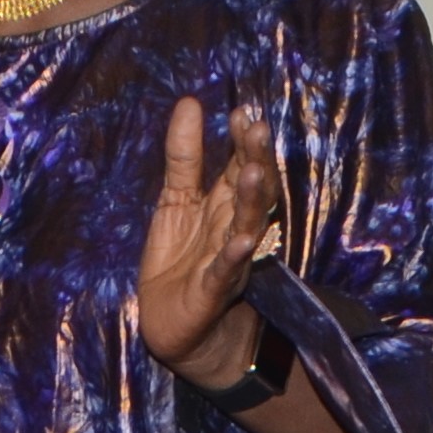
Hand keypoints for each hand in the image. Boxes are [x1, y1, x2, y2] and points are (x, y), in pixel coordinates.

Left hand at [136, 94, 281, 386]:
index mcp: (224, 203)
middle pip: (252, 188)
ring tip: (251, 171)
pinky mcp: (214, 291)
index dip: (242, 140)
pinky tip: (242, 241)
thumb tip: (190, 102)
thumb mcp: (175, 202)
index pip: (239, 163)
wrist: (174, 329)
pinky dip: (235, 257)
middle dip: (255, 158)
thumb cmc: (179, 263)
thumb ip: (184, 157)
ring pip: (247, 224)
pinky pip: (227, 271)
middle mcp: (234, 227)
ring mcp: (229, 259)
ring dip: (251, 199)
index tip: (242, 111)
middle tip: (258, 128)